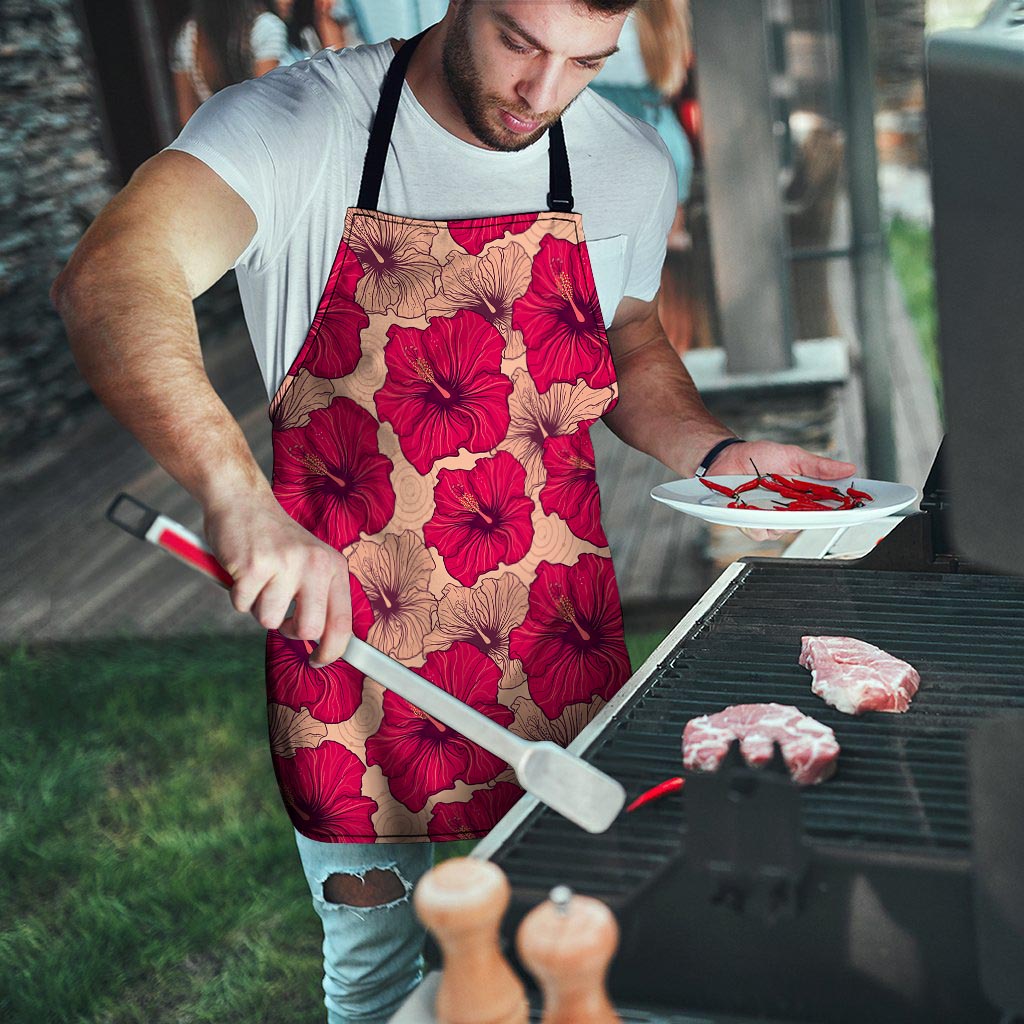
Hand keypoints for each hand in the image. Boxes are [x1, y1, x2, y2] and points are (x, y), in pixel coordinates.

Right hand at [203, 494, 351, 666]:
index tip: (319, 662)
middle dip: (289, 630)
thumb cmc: (275, 540)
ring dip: (258, 607)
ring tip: (259, 579)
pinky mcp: (254, 566)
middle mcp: (315, 564)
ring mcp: (285, 564)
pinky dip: (237, 595)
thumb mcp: (310, 562)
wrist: (242, 501)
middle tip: (280, 614)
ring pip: (269, 620)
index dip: (332, 651)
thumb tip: (324, 644)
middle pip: (308, 630)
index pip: (342, 622)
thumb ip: (319, 597)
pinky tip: (243, 570)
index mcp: (333, 566)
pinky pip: (242, 605)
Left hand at [707, 440, 856, 542]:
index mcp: (804, 495)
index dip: (843, 511)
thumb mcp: (793, 456)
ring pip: (784, 531)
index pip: (829, 508)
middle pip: (809, 523)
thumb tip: (848, 468)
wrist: (727, 458)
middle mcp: (790, 510)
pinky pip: (760, 532)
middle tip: (804, 502)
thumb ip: (819, 466)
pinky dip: (757, 522)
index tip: (856, 509)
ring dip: (779, 518)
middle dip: (810, 515)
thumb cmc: (759, 457)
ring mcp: (771, 518)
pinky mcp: (751, 523)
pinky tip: (752, 508)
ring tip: (769, 498)